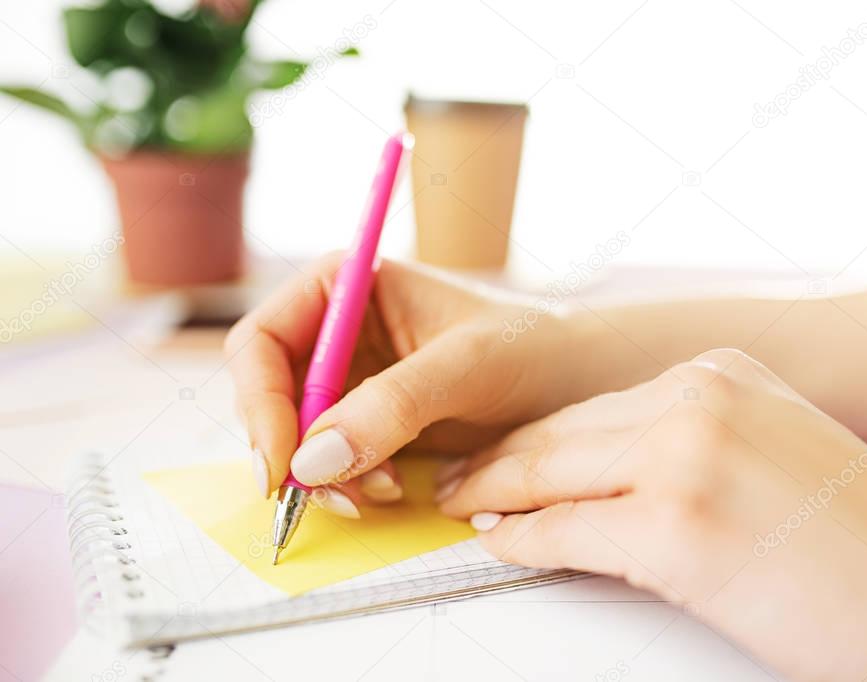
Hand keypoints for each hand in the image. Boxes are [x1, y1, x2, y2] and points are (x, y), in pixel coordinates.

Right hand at [225, 253, 604, 514]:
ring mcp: (349, 379)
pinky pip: (328, 461)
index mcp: (345, 286)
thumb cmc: (531, 348)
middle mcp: (335, 331)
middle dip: (290, 449)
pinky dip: (346, 483)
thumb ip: (393, 405)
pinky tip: (390, 488)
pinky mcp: (368, 422)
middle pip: (268, 395)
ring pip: (294, 436)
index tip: (282, 462)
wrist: (574, 382)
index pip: (262, 340)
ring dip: (322, 475)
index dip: (260, 402)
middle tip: (326, 495)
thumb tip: (311, 461)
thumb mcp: (466, 367)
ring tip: (379, 491)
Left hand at [436, 349, 866, 679]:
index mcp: (722, 374)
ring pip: (551, 470)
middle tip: (457, 476)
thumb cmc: (863, 540)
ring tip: (461, 505)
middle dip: (498, 457)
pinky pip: (566, 530)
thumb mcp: (768, 451)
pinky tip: (497, 543)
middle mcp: (700, 399)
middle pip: (561, 429)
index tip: (500, 449)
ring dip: (493, 492)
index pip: (598, 404)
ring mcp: (685, 458)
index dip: (536, 432)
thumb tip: (606, 474)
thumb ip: (688, 442)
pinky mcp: (676, 529)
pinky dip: (521, 539)